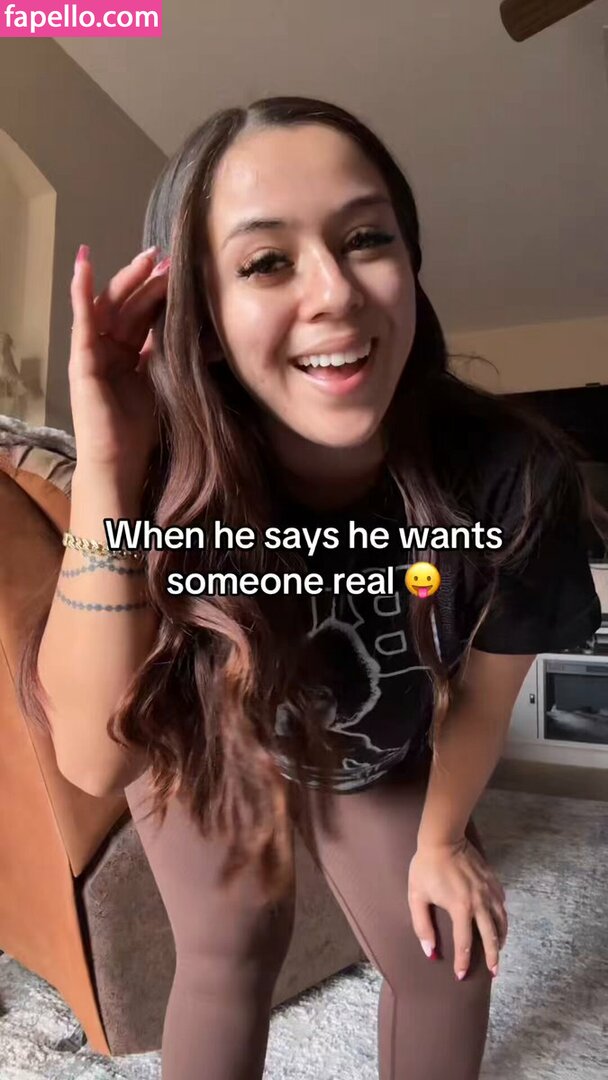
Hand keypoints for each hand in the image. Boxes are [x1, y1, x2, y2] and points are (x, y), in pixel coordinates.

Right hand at [69, 244, 170, 484]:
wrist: (118, 463)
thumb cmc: (138, 434)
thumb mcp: (158, 384)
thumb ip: (163, 357)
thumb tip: (188, 331)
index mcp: (126, 357)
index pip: (142, 316)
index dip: (157, 294)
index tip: (176, 274)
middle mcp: (107, 351)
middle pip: (127, 306)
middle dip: (146, 280)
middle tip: (165, 257)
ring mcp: (92, 354)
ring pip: (110, 307)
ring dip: (127, 279)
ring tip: (147, 257)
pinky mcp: (81, 361)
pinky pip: (82, 321)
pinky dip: (81, 292)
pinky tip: (84, 265)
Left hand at [408, 836, 507, 979]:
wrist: (443, 839)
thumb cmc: (426, 868)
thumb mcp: (416, 897)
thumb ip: (422, 926)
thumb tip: (430, 952)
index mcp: (460, 909)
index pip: (464, 944)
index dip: (463, 962)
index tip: (461, 976)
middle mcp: (479, 903)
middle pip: (491, 937)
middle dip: (493, 957)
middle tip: (494, 972)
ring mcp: (488, 891)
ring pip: (501, 920)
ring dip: (501, 938)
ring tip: (499, 949)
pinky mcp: (492, 880)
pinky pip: (501, 902)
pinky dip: (502, 916)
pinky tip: (499, 920)